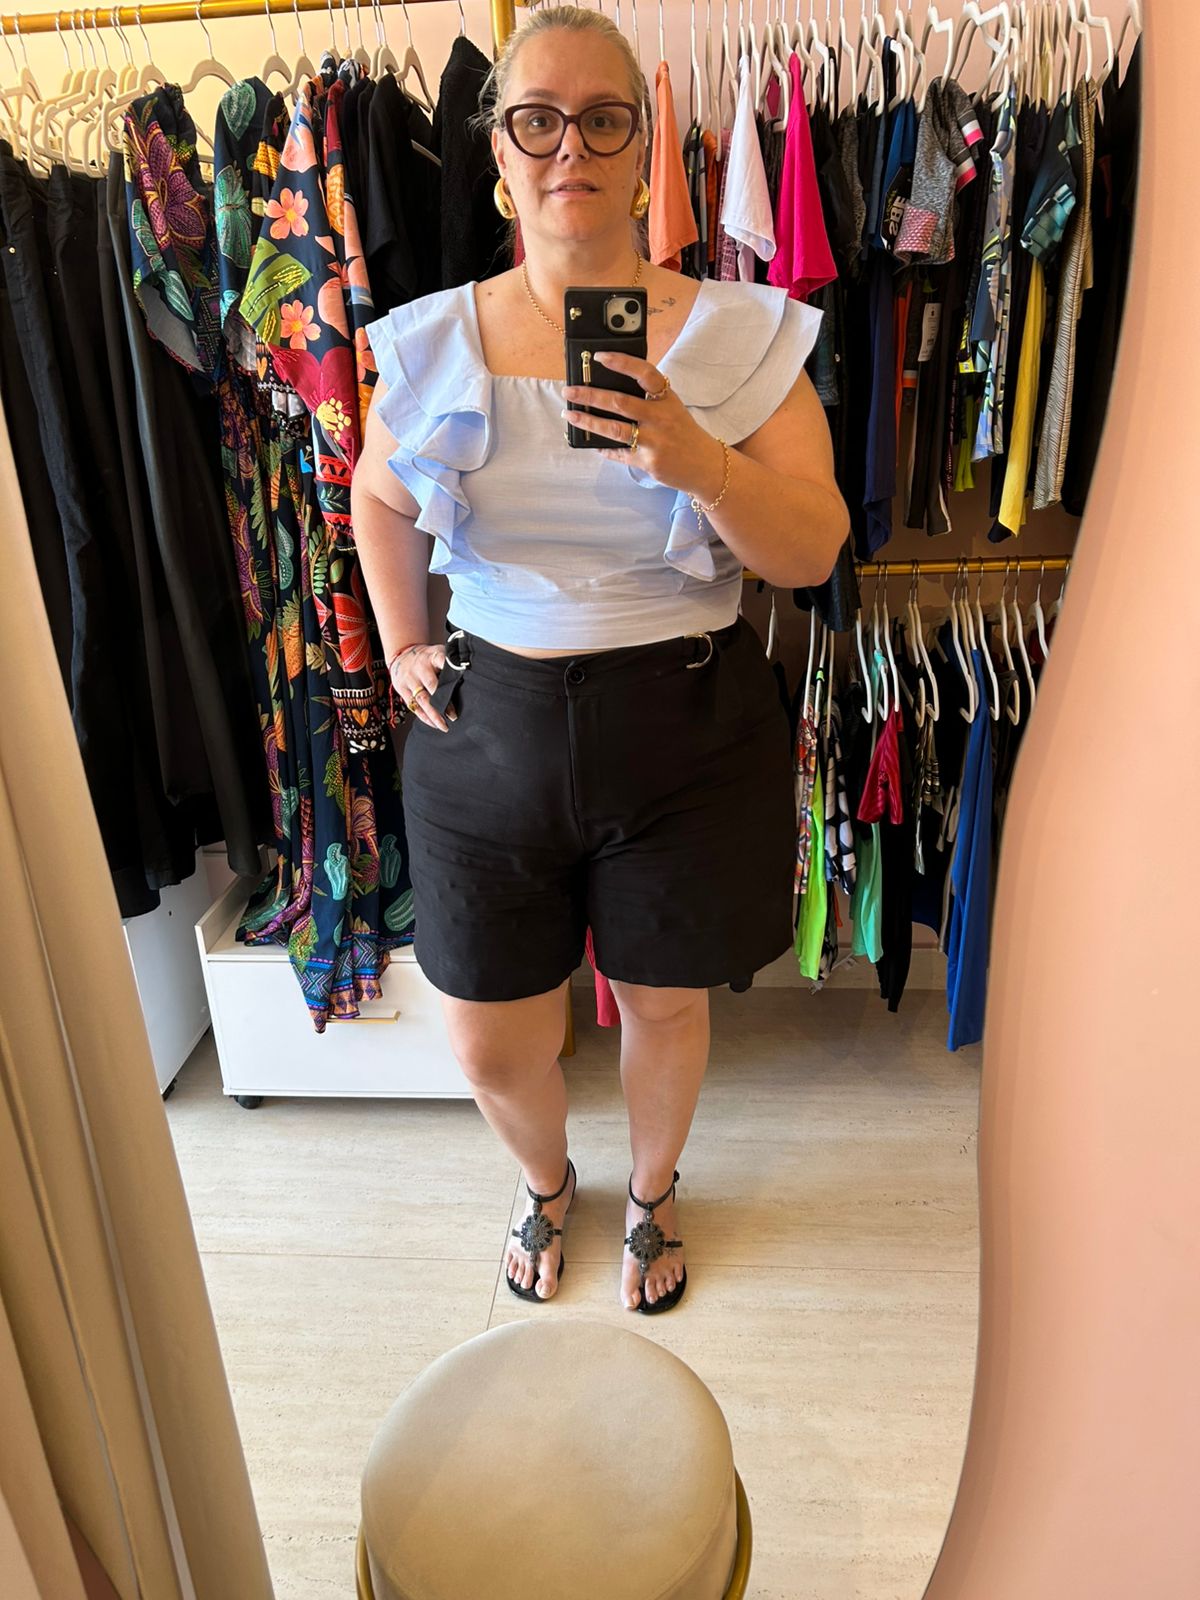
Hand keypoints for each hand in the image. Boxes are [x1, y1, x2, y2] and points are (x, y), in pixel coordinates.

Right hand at [390, 643, 455, 731]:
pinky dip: (424, 717)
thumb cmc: (426, 658)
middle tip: (454, 717)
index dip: (451, 670)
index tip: (461, 679)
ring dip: (433, 715)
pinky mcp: (402, 689)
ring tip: (444, 726)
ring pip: (422, 699)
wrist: (401, 654)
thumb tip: (469, 675)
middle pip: (432, 686)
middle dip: (443, 702)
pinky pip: (414, 706)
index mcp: (432, 656)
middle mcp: (420, 668)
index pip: (442, 661)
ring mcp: (410, 679)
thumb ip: (450, 663)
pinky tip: (433, 724)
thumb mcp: (438, 653)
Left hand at [561, 353, 725, 500]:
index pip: (645, 373)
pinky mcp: (649, 462)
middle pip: (620, 402)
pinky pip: (619, 453)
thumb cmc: (683, 432)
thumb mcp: (671, 407)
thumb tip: (609, 387)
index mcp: (667, 398)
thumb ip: (648, 398)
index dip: (622, 363)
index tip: (599, 357)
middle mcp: (661, 418)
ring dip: (588, 421)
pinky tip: (591, 443)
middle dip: (590, 395)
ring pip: (614, 429)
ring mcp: (654, 441)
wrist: (705, 465)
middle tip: (570, 390)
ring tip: (570, 415)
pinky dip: (603, 448)